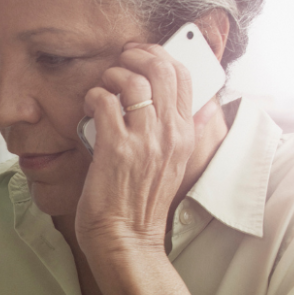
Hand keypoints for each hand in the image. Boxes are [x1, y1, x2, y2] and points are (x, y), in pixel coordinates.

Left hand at [75, 41, 219, 259]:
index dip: (161, 55)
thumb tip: (205, 109)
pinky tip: (88, 106)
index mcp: (185, 135)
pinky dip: (93, 97)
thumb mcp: (175, 165)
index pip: (184, 77)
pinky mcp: (116, 149)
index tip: (141, 54)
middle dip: (136, 55)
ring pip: (133, 82)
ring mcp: (144, 141)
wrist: (127, 239)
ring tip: (103, 86)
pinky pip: (104, 103)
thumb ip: (185, 134)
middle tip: (120, 60)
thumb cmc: (141, 204)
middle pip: (162, 69)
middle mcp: (169, 134)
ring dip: (112, 75)